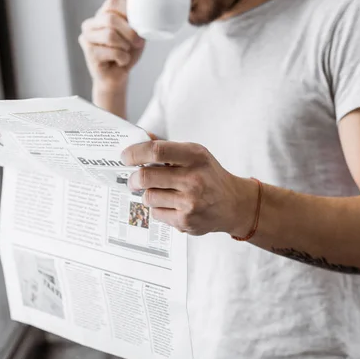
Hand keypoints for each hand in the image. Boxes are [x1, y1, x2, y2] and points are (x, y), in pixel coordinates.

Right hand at [78, 0, 145, 90]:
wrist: (117, 77)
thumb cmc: (126, 53)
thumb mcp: (135, 34)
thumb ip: (135, 21)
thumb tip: (141, 15)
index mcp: (101, 14)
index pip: (112, 2)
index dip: (128, 13)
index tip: (138, 26)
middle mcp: (90, 23)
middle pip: (110, 19)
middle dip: (129, 32)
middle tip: (138, 43)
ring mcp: (86, 37)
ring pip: (110, 35)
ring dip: (125, 46)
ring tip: (126, 52)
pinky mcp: (89, 52)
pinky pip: (112, 51)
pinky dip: (123, 58)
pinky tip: (121, 61)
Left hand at [121, 141, 258, 235]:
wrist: (234, 204)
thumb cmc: (208, 175)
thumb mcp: (195, 155)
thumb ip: (168, 148)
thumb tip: (141, 137)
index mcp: (195, 156)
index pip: (156, 151)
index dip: (135, 153)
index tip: (125, 157)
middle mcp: (194, 178)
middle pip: (146, 176)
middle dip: (133, 179)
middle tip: (132, 180)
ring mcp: (190, 202)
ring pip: (149, 197)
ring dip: (147, 194)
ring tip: (156, 192)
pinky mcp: (186, 221)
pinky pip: (156, 213)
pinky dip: (158, 209)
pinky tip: (170, 206)